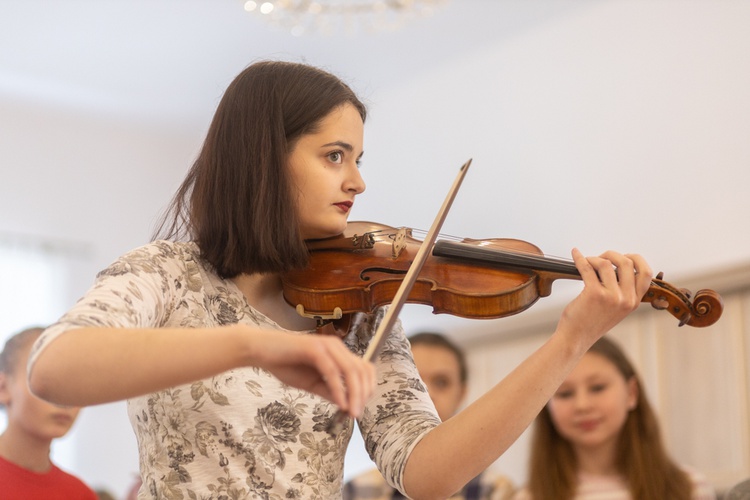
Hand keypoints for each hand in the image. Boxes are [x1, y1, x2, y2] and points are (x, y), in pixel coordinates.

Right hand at [249, 329, 375, 417]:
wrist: (261, 352)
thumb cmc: (285, 364)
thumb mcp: (313, 383)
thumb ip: (330, 391)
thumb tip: (347, 404)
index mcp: (338, 352)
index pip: (364, 368)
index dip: (367, 387)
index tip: (360, 407)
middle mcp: (336, 346)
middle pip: (361, 370)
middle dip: (363, 394)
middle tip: (356, 413)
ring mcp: (326, 345)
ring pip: (350, 370)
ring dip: (354, 394)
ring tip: (351, 412)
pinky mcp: (314, 348)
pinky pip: (332, 371)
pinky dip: (338, 389)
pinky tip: (339, 403)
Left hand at [558, 249, 652, 348]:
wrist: (576, 338)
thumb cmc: (591, 322)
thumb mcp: (615, 309)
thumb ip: (622, 292)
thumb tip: (614, 265)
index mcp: (634, 302)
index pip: (646, 273)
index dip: (636, 259)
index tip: (624, 256)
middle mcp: (626, 299)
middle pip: (627, 262)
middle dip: (612, 254)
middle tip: (600, 258)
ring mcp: (611, 296)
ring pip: (606, 263)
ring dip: (594, 258)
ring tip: (587, 261)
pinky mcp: (594, 294)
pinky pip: (587, 268)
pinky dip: (579, 258)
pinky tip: (575, 254)